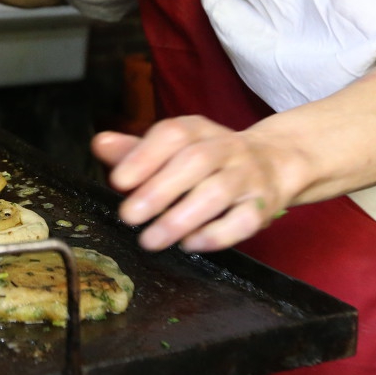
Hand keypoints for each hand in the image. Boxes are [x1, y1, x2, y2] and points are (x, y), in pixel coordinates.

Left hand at [91, 116, 300, 252]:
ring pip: (217, 193)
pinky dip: (215, 235)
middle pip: (195, 162)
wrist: (275, 162)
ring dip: (180, 219)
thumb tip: (100, 144)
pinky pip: (243, 221)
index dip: (144, 156)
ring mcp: (248, 176)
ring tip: (151, 240)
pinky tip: (189, 244)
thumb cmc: (209, 159)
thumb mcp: (173, 149)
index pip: (173, 134)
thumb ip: (135, 150)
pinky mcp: (262, 206)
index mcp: (198, 130)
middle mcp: (226, 148)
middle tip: (129, 216)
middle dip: (158, 191)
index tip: (118, 181)